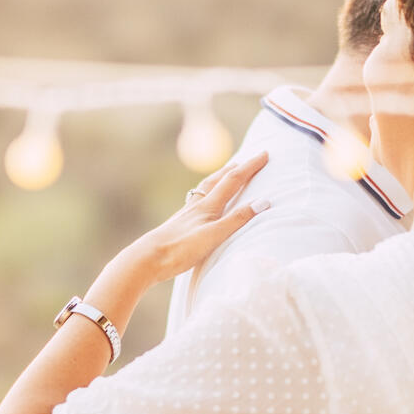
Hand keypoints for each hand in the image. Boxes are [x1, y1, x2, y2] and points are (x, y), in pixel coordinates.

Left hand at [116, 152, 270, 285]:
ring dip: (219, 178)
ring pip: (206, 189)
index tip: (265, 154)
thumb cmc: (181, 248)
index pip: (234, 180)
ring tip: (226, 174)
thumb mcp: (214, 235)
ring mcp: (186, 213)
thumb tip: (264, 201)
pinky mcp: (179, 224)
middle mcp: (197, 205)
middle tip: (247, 160)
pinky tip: (202, 201)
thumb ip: (238, 219)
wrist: (148, 258)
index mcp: (208, 205)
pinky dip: (206, 194)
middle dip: (235, 168)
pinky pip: (197, 201)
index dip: (251, 166)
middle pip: (218, 179)